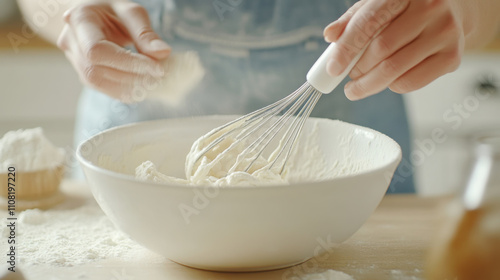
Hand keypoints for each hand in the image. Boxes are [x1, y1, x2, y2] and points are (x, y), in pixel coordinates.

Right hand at [57, 1, 170, 101]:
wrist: (94, 16)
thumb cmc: (113, 12)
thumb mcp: (131, 12)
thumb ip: (145, 33)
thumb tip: (163, 53)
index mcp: (80, 20)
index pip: (98, 50)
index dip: (128, 63)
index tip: (158, 68)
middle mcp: (71, 42)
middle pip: (97, 70)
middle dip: (132, 77)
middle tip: (160, 78)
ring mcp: (74, 60)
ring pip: (98, 83)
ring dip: (129, 88)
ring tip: (153, 84)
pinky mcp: (84, 74)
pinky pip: (103, 88)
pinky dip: (125, 91)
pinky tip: (143, 88)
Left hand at [324, 0, 464, 99]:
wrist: (453, 10)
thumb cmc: (407, 9)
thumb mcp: (378, 5)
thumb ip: (352, 19)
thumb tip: (330, 35)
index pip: (369, 22)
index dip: (347, 48)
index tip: (332, 69)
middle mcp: (430, 8)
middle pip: (382, 50)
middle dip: (357, 71)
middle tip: (347, 80)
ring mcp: (444, 33)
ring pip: (395, 70)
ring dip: (370, 84)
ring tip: (358, 86)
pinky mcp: (452, 57)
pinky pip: (411, 82)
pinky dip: (392, 87)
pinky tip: (387, 82)